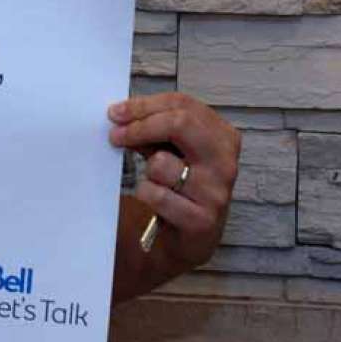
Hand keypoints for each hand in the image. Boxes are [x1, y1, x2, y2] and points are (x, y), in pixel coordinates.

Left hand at [108, 92, 240, 267]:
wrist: (190, 236)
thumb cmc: (180, 184)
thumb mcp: (173, 150)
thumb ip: (156, 129)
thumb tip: (122, 115)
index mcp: (223, 135)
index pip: (182, 105)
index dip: (144, 105)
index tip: (116, 112)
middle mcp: (225, 161)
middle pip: (179, 123)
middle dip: (140, 126)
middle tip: (115, 135)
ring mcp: (216, 191)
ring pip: (161, 163)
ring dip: (146, 170)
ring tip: (154, 180)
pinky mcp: (202, 220)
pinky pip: (157, 195)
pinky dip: (146, 194)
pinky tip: (154, 200)